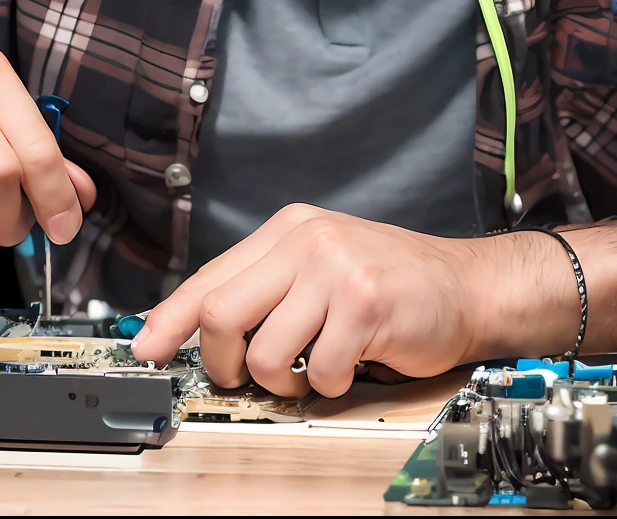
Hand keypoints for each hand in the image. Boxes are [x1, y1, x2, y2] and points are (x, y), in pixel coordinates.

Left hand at [128, 204, 578, 396]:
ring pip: (264, 350)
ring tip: (306, 375)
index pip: (209, 277)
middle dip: (223, 361)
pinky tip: (345, 370)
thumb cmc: (392, 284)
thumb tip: (199, 330)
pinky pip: (317, 369)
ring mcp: (335, 269)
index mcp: (287, 230)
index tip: (146, 348)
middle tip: (244, 376)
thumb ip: (266, 289)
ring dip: (280, 381)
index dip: (170, 320)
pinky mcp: (365, 304)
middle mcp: (306, 241)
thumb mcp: (320, 267)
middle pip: (221, 312)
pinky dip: (326, 386)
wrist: (469, 287)